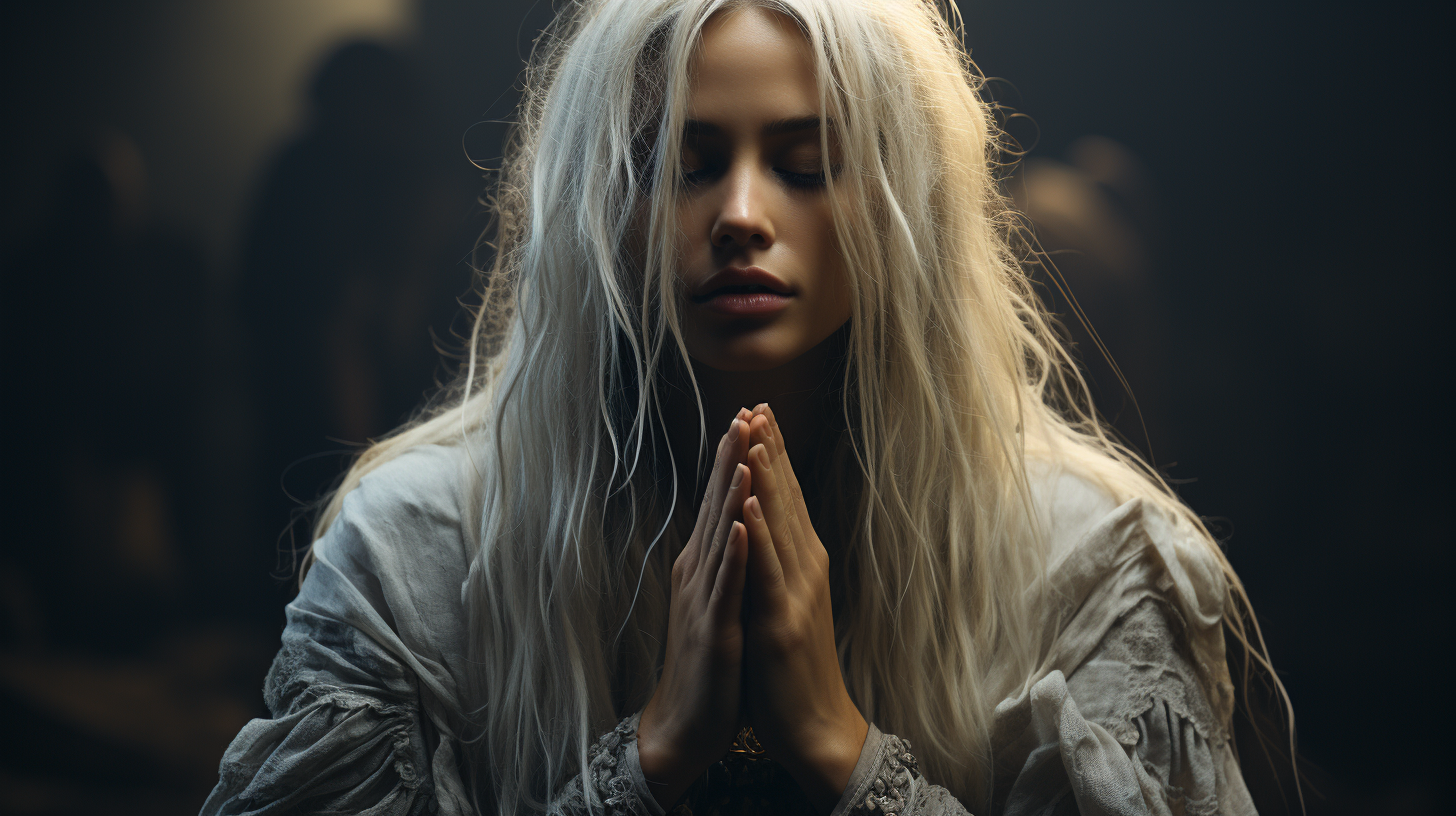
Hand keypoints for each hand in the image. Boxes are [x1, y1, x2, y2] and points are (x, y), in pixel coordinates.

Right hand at [637, 416, 752, 808]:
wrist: (685, 726)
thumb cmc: (708, 665)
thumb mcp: (717, 603)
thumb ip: (723, 562)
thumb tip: (734, 521)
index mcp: (703, 566)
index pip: (720, 501)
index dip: (733, 459)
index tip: (749, 416)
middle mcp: (699, 574)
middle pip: (715, 506)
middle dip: (731, 459)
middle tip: (744, 412)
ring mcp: (704, 601)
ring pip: (719, 536)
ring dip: (731, 492)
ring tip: (743, 451)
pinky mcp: (713, 631)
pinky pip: (725, 585)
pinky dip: (732, 551)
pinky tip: (739, 523)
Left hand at [741, 404, 868, 812]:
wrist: (815, 728)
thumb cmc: (793, 669)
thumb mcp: (786, 603)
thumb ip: (779, 563)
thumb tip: (763, 523)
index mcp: (802, 564)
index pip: (786, 498)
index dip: (773, 455)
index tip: (757, 413)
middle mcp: (804, 569)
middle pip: (786, 500)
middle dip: (769, 451)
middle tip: (755, 405)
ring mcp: (795, 593)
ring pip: (778, 525)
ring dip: (765, 479)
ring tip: (753, 437)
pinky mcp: (781, 622)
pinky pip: (766, 571)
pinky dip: (757, 535)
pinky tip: (746, 506)